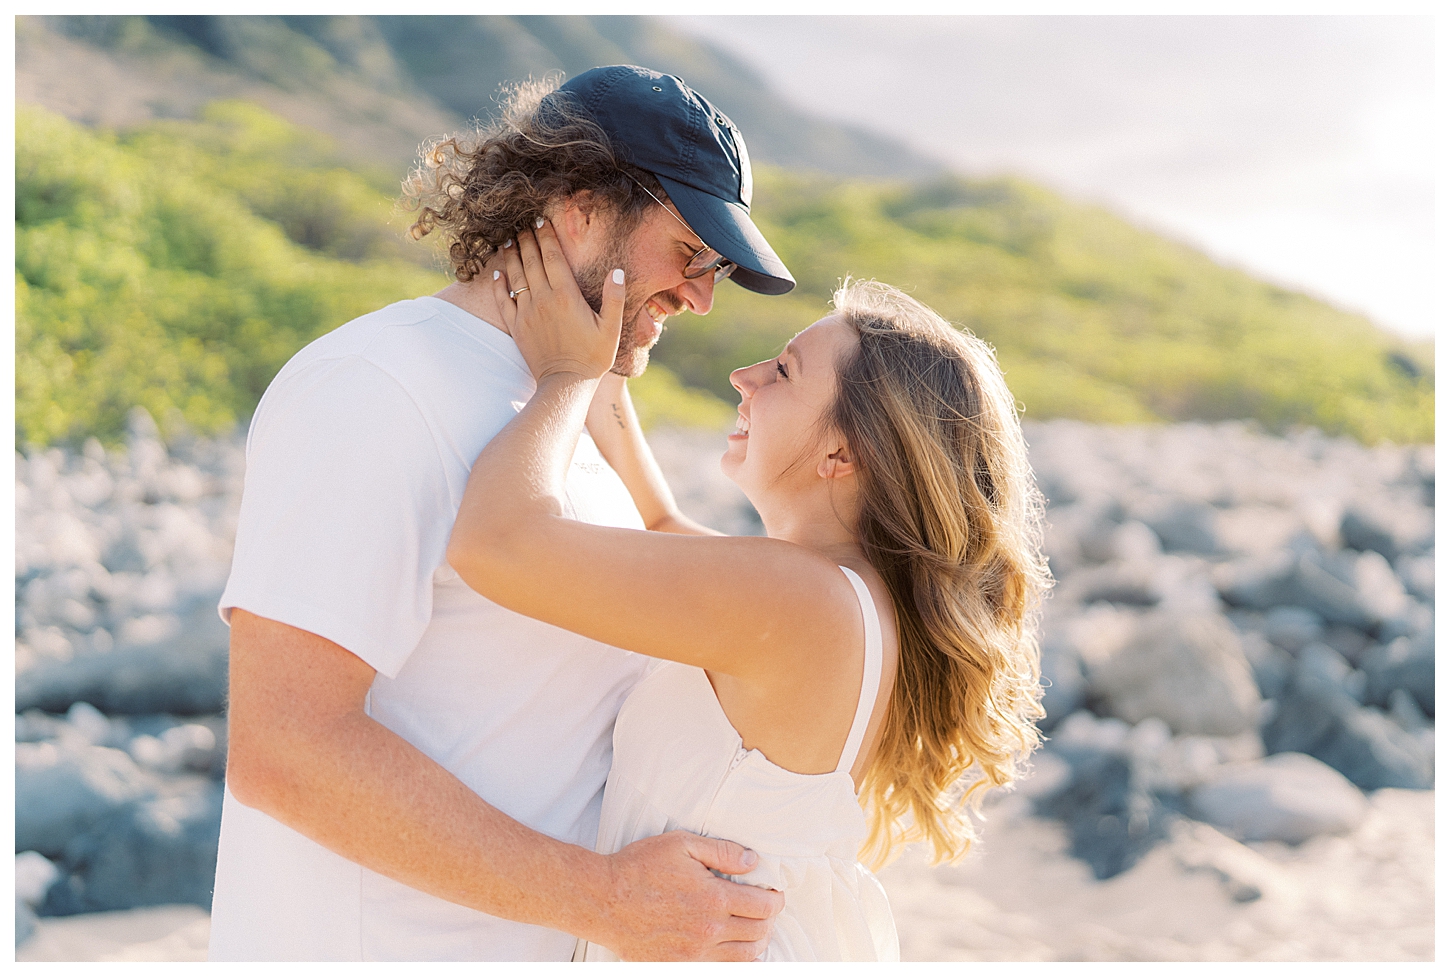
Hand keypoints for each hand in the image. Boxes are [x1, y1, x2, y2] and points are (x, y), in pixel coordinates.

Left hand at [492, 221, 623, 382]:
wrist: (565, 384)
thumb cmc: (593, 357)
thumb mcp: (611, 328)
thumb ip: (614, 298)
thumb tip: (617, 272)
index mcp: (566, 295)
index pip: (552, 257)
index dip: (546, 236)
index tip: (541, 221)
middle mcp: (543, 299)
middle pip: (531, 261)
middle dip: (526, 240)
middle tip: (522, 225)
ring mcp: (527, 312)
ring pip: (515, 276)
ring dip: (511, 256)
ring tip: (508, 241)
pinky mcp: (517, 326)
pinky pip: (503, 300)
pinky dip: (498, 285)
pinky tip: (497, 273)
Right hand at [589, 831, 782, 960]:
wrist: (603, 900)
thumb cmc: (639, 868)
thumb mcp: (681, 844)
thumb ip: (721, 852)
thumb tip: (752, 861)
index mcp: (713, 899)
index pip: (764, 907)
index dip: (775, 899)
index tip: (773, 894)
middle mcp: (708, 931)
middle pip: (759, 933)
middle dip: (768, 920)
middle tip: (763, 908)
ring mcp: (694, 953)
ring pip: (744, 957)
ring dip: (755, 942)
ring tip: (752, 929)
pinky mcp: (679, 965)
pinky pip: (720, 969)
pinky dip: (733, 960)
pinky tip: (731, 947)